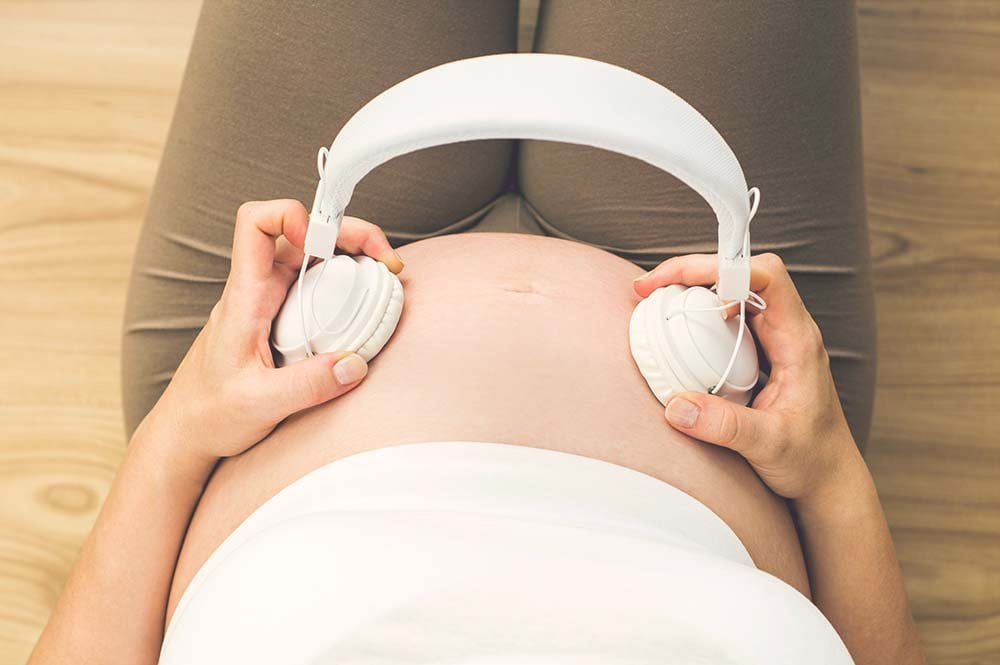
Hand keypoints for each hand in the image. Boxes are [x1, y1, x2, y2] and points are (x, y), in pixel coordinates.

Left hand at [135, 199, 403, 462]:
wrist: (187, 430)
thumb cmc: (210, 413)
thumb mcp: (259, 404)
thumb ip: (307, 386)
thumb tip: (354, 364)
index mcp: (245, 297)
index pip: (255, 224)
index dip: (292, 216)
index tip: (327, 243)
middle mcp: (257, 290)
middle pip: (300, 234)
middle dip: (347, 234)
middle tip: (385, 260)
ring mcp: (270, 302)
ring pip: (311, 257)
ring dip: (350, 256)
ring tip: (385, 274)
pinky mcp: (281, 318)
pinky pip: (315, 285)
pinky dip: (344, 283)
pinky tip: (365, 301)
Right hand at [632, 253, 863, 503]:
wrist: (828, 480)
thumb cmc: (812, 461)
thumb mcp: (767, 446)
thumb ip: (723, 425)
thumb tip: (675, 404)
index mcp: (798, 340)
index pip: (766, 277)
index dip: (722, 267)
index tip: (677, 281)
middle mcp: (787, 332)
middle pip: (743, 275)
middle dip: (694, 272)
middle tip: (649, 288)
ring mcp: (774, 342)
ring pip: (733, 294)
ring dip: (694, 291)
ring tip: (655, 301)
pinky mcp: (760, 355)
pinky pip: (727, 321)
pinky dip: (697, 317)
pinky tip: (674, 333)